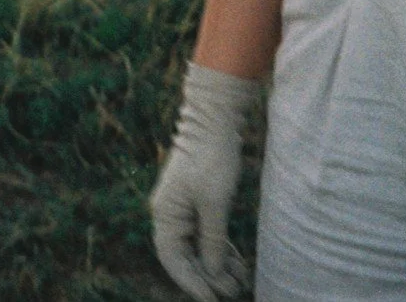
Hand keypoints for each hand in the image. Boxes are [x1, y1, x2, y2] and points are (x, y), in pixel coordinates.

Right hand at [150, 63, 259, 301]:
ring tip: (240, 282)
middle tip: (232, 292)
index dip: (190, 282)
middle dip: (208, 277)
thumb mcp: (215, 203)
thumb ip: (212, 240)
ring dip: (217, 266)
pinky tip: (237, 264)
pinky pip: (207, 234)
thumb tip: (212, 273)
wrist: (215, 121)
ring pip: (198, 247)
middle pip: (186, 256)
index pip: (173, 259)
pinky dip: (221, 250)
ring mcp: (184, 208)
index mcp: (165, 214)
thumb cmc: (212, 159)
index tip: (212, 299)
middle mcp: (170, 214)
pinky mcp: (199, 201)